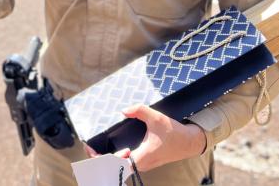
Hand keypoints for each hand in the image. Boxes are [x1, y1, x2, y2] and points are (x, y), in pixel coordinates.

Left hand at [87, 105, 205, 171]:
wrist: (190, 142)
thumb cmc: (174, 133)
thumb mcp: (156, 117)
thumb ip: (139, 111)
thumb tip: (123, 110)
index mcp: (142, 157)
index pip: (117, 164)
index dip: (103, 159)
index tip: (92, 149)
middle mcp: (141, 164)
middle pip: (115, 168)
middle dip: (100, 160)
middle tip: (89, 148)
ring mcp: (143, 164)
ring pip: (121, 166)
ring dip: (108, 160)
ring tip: (96, 149)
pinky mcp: (145, 160)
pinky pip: (127, 163)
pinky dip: (116, 158)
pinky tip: (111, 150)